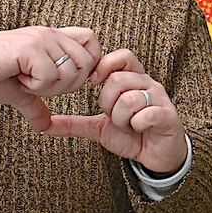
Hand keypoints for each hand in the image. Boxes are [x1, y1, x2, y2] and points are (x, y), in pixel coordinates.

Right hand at [0, 26, 100, 128]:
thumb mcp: (21, 93)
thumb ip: (37, 106)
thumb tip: (44, 127)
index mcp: (53, 39)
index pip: (91, 41)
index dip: (90, 63)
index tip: (72, 80)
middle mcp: (50, 35)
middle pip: (86, 63)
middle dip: (67, 84)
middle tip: (39, 84)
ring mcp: (41, 39)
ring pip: (70, 72)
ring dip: (48, 87)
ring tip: (26, 80)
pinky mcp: (29, 48)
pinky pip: (49, 76)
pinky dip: (35, 86)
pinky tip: (18, 78)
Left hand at [43, 49, 189, 174]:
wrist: (157, 156)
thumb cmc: (132, 136)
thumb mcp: (98, 128)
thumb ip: (74, 123)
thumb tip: (44, 124)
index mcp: (133, 81)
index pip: (121, 56)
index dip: (105, 66)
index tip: (93, 83)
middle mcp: (148, 85)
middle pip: (118, 79)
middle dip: (108, 102)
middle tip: (113, 116)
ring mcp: (160, 99)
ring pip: (130, 98)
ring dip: (122, 117)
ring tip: (128, 125)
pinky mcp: (167, 116)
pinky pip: (146, 114)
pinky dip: (136, 125)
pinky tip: (139, 130)